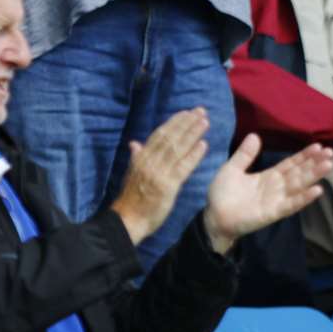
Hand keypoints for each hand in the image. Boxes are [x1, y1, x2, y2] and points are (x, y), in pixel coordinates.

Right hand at [110, 108, 209, 244]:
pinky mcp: (168, 186)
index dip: (173, 122)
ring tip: (205, 122)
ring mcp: (159, 173)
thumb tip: (134, 143)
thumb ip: (136, 157)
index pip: (159, 135)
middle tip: (201, 111)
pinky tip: (204, 145)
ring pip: (177, 149)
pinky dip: (194, 155)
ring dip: (192, 133)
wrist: (128, 220)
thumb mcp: (131, 174)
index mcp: (141, 158)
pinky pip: (183, 167)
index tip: (186, 112)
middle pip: (170, 138)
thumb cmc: (132, 199)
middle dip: (186, 123)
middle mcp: (150, 162)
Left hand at [200, 137, 332, 253]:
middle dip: (315, 163)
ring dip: (314, 176)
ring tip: (328, 165)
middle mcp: (277, 187)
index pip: (291, 164)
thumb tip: (255, 135)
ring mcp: (277, 200)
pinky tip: (317, 190)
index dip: (305, 156)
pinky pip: (291, 204)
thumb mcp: (232, 169)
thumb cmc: (223, 195)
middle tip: (331, 152)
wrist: (214, 217)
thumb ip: (245, 155)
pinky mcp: (273, 213)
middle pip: (300, 173)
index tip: (319, 146)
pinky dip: (304, 198)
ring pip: (299, 185)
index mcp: (269, 176)